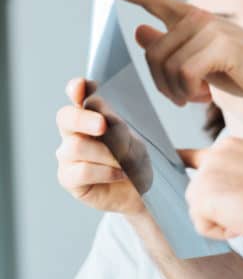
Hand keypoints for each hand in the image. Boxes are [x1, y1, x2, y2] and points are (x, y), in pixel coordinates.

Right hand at [55, 78, 145, 214]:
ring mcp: (68, 155)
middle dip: (84, 119)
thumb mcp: (135, 141)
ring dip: (107, 154)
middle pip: (66, 117)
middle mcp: (74, 132)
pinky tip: (120, 174)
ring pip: (77, 146)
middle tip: (103, 126)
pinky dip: (106, 172)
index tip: (83, 86)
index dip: (77, 88)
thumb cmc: (136, 161)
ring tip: (126, 163)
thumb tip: (109, 122)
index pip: (78, 95)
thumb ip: (121, 130)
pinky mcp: (68, 178)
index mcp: (92, 115)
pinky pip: (82, 170)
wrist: (140, 192)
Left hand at [112, 0, 242, 106]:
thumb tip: (141, 31)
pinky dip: (188, 92)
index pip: (155, 1)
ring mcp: (210, 30)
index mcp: (195, 19)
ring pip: (167, 66)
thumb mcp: (204, 60)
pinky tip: (204, 97)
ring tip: (195, 97)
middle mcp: (199, 19)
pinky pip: (184, 73)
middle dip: (161, 82)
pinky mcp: (219, 46)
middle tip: (181, 97)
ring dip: (176, 91)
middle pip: (153, 52)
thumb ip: (174, 47)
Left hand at [182, 137, 242, 244]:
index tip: (178, 158)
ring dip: (222, 218)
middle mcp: (218, 151)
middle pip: (203, 186)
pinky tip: (241, 224)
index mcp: (237, 145)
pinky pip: (203, 224)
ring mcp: (206, 172)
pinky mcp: (198, 194)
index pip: (206, 154)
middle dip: (219, 203)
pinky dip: (220, 231)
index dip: (191, 162)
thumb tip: (232, 193)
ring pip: (202, 207)